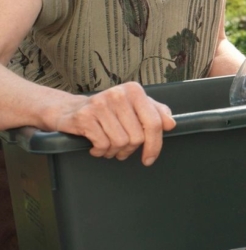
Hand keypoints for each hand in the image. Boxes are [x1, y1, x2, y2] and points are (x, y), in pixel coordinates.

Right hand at [50, 82, 175, 165]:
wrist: (70, 110)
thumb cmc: (108, 111)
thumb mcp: (134, 107)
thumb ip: (155, 112)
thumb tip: (171, 124)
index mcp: (134, 91)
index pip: (154, 122)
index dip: (155, 145)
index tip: (150, 158)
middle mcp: (118, 94)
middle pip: (137, 137)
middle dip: (130, 149)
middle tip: (121, 149)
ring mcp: (100, 104)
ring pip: (120, 142)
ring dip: (114, 151)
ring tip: (108, 145)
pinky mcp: (84, 116)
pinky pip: (102, 144)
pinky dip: (100, 151)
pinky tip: (96, 146)